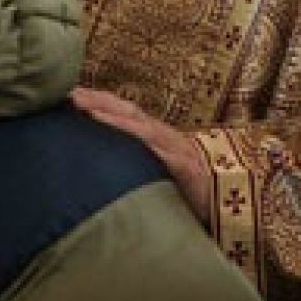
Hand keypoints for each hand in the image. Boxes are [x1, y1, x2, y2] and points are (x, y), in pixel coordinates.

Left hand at [72, 88, 213, 226]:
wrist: (232, 205)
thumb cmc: (186, 190)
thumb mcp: (154, 170)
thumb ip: (131, 161)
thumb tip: (95, 159)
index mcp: (154, 136)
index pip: (122, 112)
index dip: (96, 101)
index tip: (68, 94)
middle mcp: (164, 137)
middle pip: (128, 111)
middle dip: (98, 100)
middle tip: (69, 95)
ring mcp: (176, 150)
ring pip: (142, 127)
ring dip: (113, 117)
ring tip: (86, 109)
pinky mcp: (186, 169)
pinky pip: (162, 153)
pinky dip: (141, 142)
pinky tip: (123, 138)